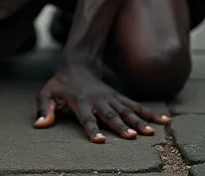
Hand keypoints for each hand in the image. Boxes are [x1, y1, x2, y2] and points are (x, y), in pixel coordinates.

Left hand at [34, 62, 169, 142]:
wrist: (77, 64)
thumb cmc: (60, 84)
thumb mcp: (47, 93)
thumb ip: (43, 108)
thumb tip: (40, 125)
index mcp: (80, 102)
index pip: (86, 118)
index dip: (92, 128)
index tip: (98, 140)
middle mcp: (98, 101)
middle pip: (111, 115)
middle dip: (121, 126)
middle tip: (131, 136)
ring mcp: (111, 99)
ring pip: (127, 111)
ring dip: (138, 121)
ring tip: (150, 133)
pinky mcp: (119, 98)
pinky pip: (136, 106)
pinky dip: (150, 114)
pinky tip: (164, 122)